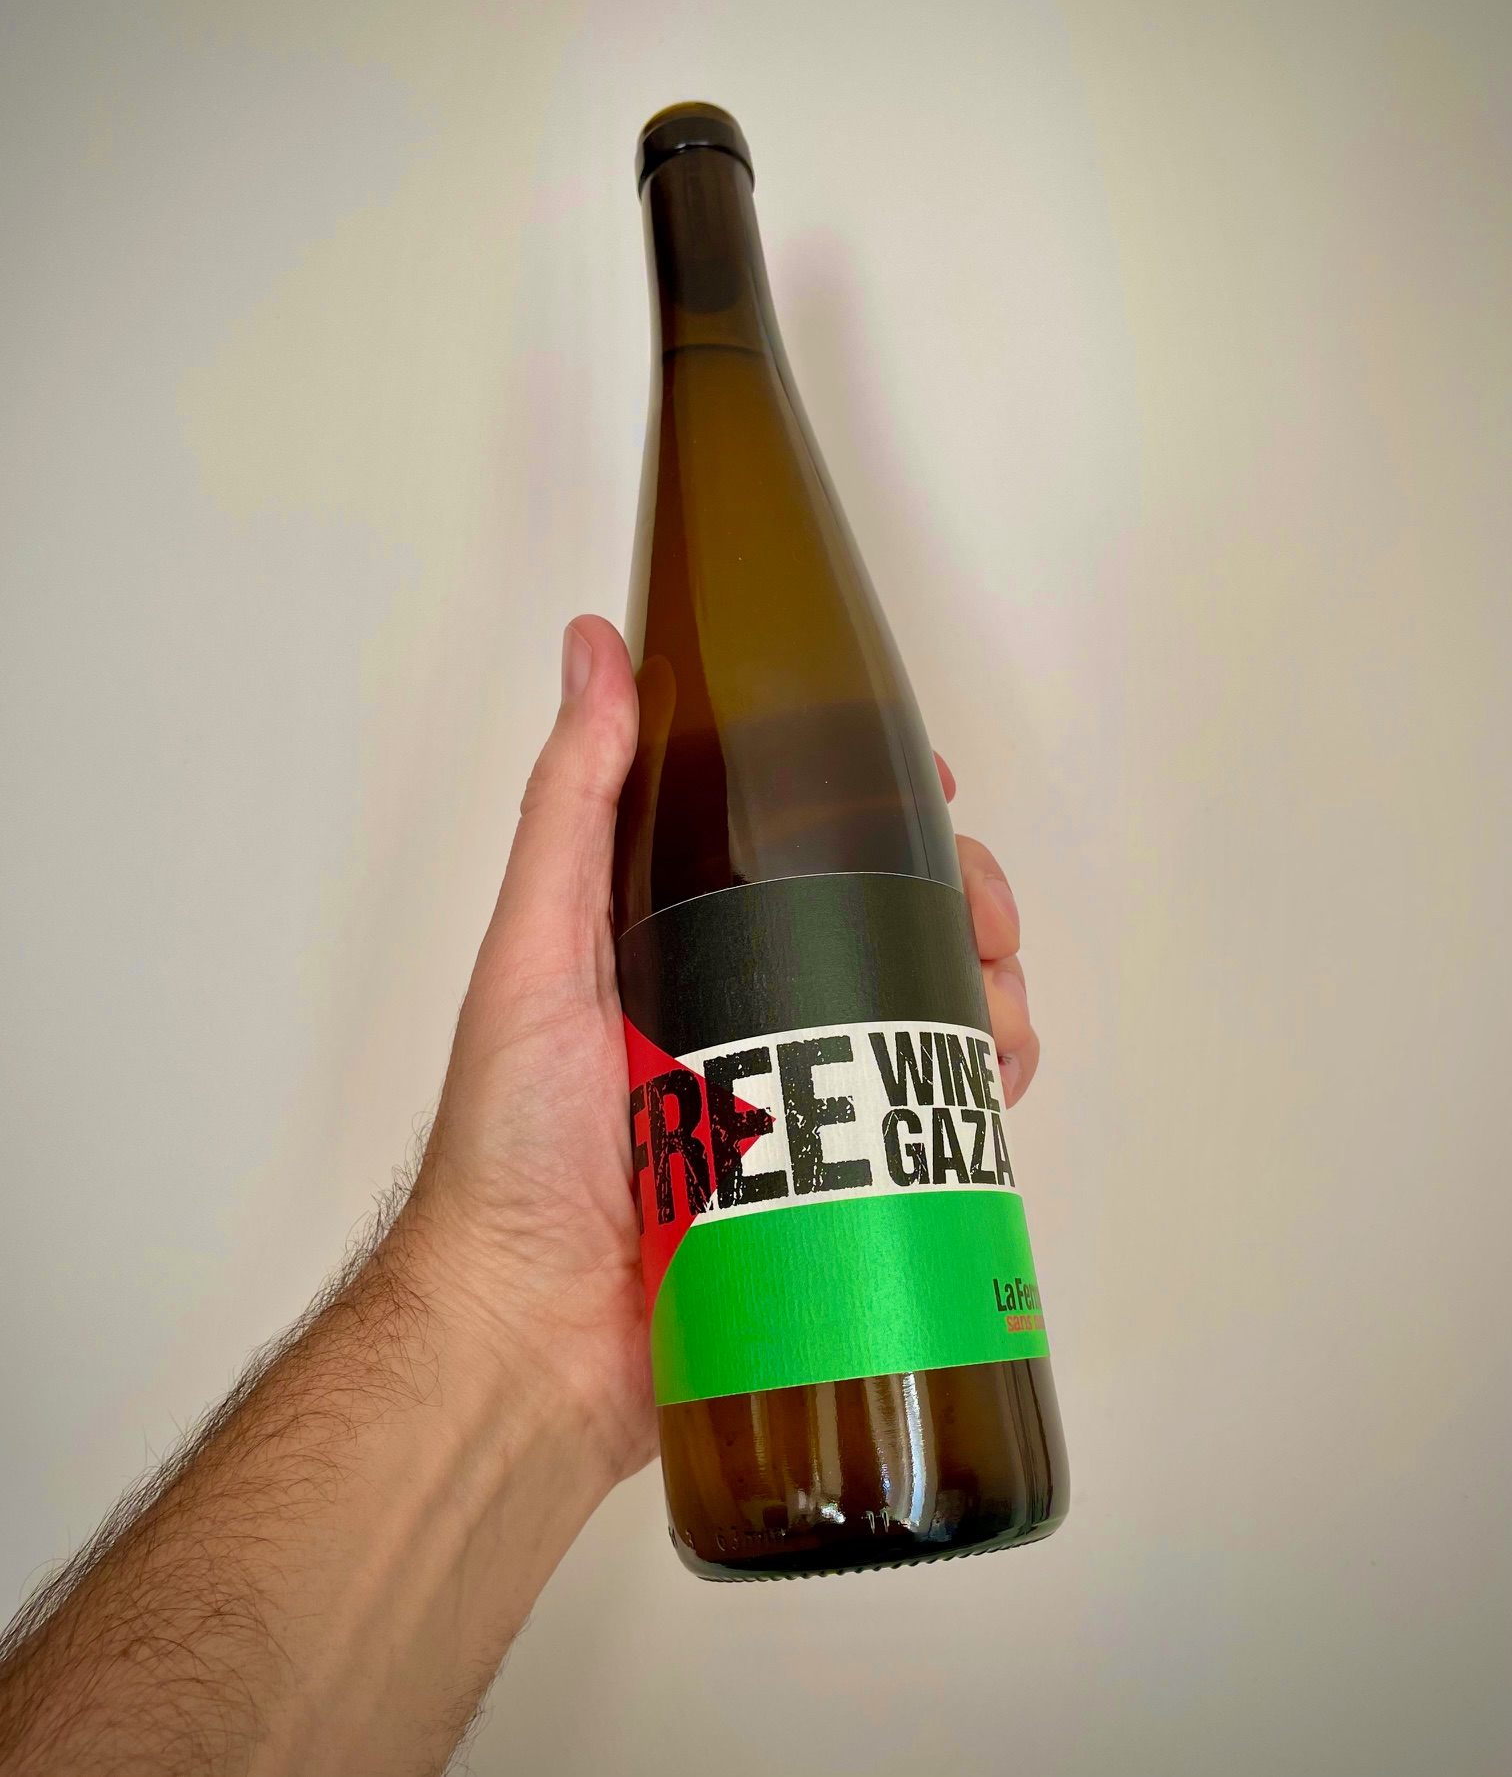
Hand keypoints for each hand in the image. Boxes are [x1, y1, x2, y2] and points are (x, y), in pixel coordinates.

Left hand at [409, 620, 1042, 1490]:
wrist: (527, 1346)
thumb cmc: (512, 1148)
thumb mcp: (537, 951)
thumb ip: (572, 804)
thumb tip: (596, 647)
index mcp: (677, 947)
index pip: (796, 847)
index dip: (874, 807)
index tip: (927, 786)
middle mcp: (743, 1017)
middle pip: (880, 930)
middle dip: (958, 904)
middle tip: (984, 921)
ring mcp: (794, 1108)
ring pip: (921, 1021)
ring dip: (984, 993)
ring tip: (998, 1010)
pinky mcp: (831, 1196)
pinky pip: (929, 1129)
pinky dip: (978, 1095)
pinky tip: (997, 1086)